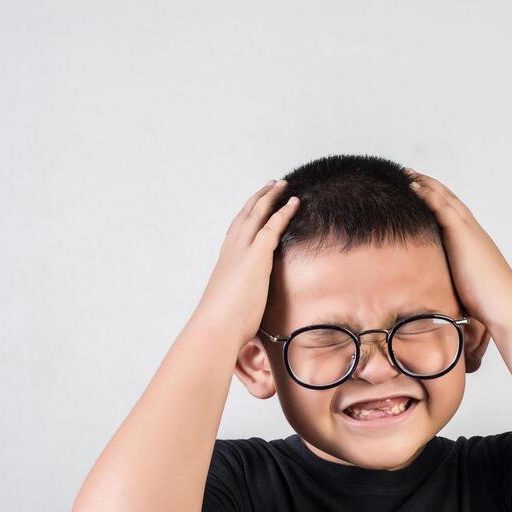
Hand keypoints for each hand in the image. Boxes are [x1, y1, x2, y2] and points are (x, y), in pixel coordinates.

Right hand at [197, 179, 299, 338]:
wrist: (216, 327)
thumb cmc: (223, 325)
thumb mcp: (233, 308)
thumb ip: (241, 302)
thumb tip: (245, 314)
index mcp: (226, 261)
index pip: (237, 231)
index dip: (247, 216)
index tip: (256, 206)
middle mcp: (232, 250)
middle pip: (245, 215)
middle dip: (259, 198)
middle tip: (271, 185)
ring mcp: (243, 250)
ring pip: (257, 214)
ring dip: (270, 197)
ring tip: (282, 185)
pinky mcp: (257, 255)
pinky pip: (273, 225)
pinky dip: (284, 211)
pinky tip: (295, 202)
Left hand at [403, 168, 511, 328]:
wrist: (503, 304)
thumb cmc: (487, 303)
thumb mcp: (466, 287)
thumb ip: (454, 282)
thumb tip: (443, 296)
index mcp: (473, 243)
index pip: (453, 216)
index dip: (438, 202)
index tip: (422, 192)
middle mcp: (472, 232)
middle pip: (449, 201)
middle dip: (430, 187)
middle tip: (411, 174)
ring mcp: (468, 231)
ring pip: (445, 199)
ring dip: (426, 185)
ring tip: (408, 174)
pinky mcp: (462, 234)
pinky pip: (442, 208)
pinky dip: (428, 195)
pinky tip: (414, 188)